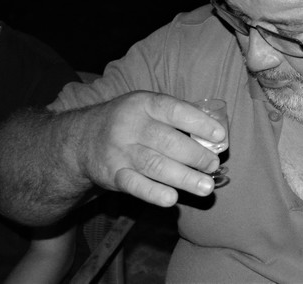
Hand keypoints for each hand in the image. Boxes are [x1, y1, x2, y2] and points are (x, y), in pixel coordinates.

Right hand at [77, 91, 224, 206]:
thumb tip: (216, 135)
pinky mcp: (112, 174)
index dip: (199, 123)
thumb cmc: (130, 121)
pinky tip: (172, 199)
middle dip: (195, 156)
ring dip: (184, 178)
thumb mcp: (148, 107)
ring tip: (206, 186)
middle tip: (213, 165)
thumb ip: (178, 117)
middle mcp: (131, 126)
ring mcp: (120, 151)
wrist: (82, 138)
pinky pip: (135, 185)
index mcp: (144, 104)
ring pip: (156, 165)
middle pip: (168, 142)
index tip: (220, 136)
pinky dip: (154, 193)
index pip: (175, 110)